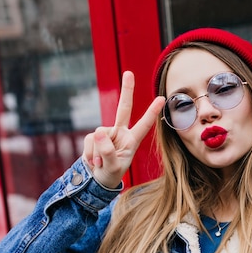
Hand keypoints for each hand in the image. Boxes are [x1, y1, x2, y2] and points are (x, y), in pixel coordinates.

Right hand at [83, 71, 164, 187]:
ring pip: (99, 135)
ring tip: (101, 164)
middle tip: (129, 73)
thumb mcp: (112, 168)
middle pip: (124, 109)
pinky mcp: (94, 136)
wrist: (97, 178)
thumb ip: (107, 153)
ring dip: (97, 153)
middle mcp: (121, 133)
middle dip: (126, 91)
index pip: (144, 125)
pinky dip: (90, 153)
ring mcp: (107, 133)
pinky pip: (90, 141)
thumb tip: (98, 133)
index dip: (152, 112)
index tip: (161, 99)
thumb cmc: (111, 174)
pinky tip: (94, 161)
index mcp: (132, 141)